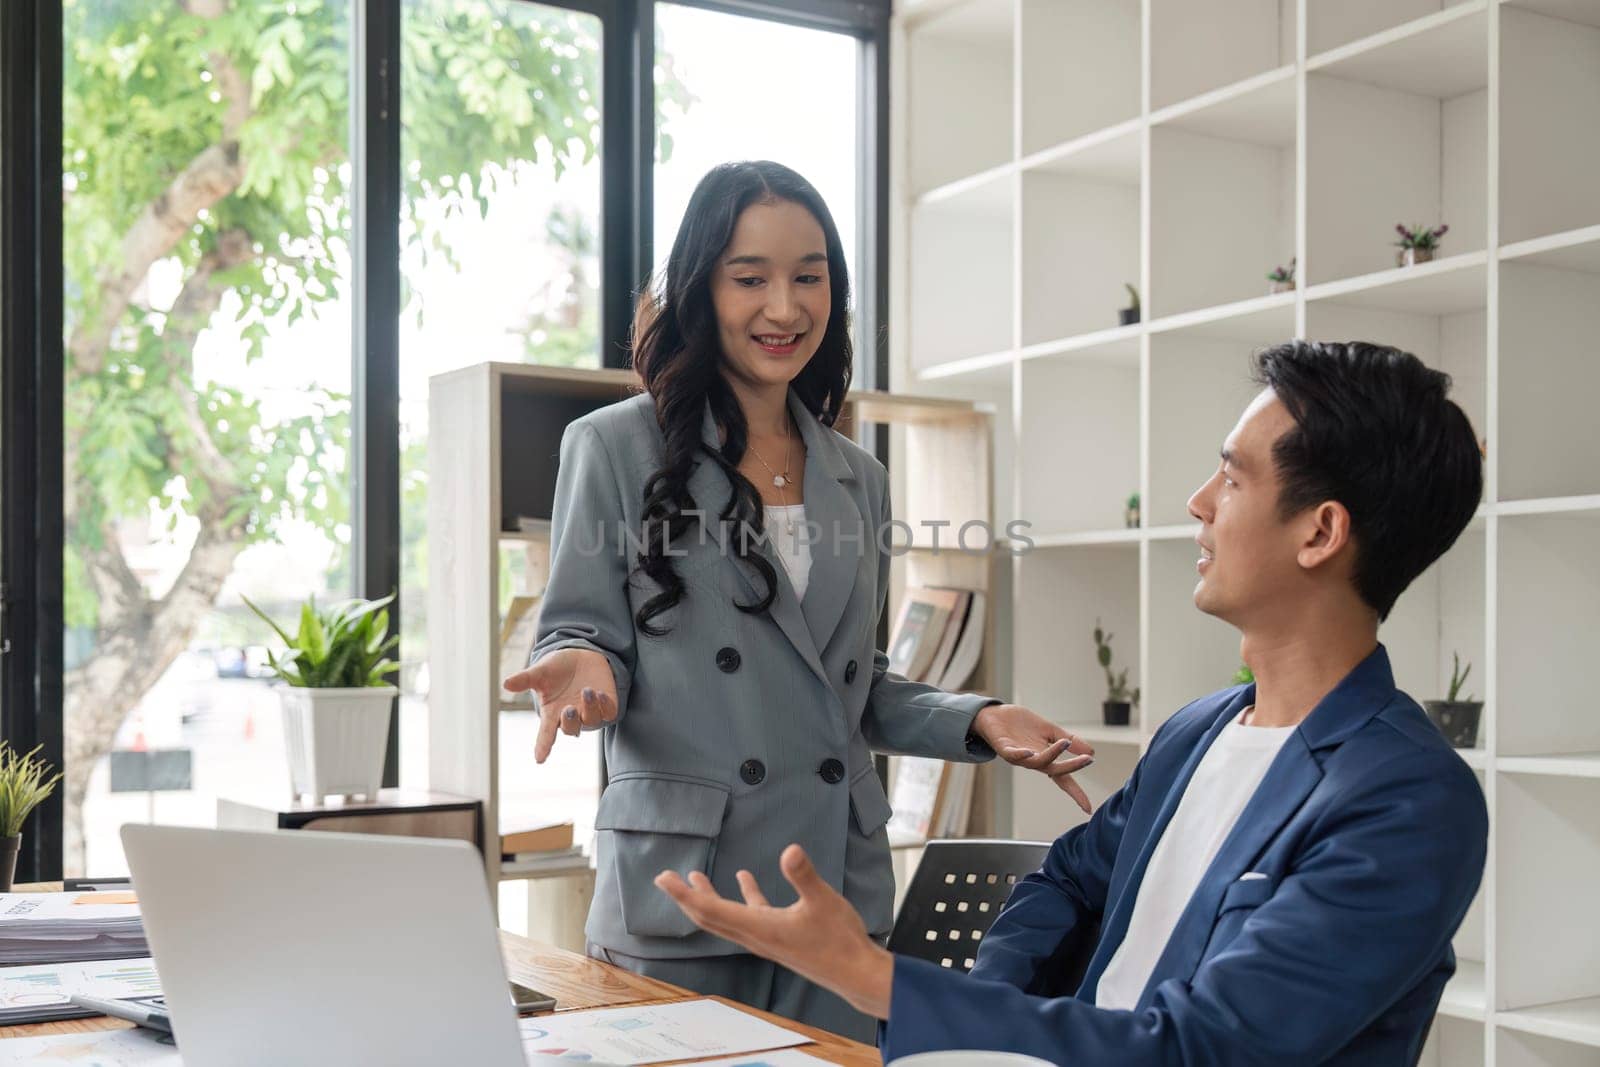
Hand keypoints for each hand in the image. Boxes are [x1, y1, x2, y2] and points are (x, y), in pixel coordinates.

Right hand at [503, 647, 617, 762]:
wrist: (581, 657)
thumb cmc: (556, 669)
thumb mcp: (540, 672)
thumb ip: (525, 679)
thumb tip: (505, 683)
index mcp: (552, 713)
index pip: (546, 733)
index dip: (543, 745)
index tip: (539, 759)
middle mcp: (571, 716)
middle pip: (571, 728)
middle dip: (570, 721)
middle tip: (568, 709)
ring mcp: (589, 711)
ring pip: (591, 721)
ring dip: (590, 709)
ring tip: (587, 691)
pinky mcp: (607, 704)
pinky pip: (609, 713)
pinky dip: (605, 706)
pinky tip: (601, 694)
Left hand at [655, 844, 894, 1018]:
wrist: (855, 974)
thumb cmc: (839, 940)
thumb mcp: (823, 901)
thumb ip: (803, 875)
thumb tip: (790, 850)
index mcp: (759, 928)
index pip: (709, 910)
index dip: (683, 894)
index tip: (663, 878)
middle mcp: (755, 936)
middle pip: (708, 917)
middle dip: (685, 898)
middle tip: (665, 879)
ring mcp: (766, 939)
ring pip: (726, 918)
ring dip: (708, 899)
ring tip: (695, 879)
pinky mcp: (779, 937)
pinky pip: (750, 916)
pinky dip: (743, 898)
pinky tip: (745, 878)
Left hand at [972, 703, 1095, 813]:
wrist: (994, 715)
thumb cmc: (1020, 724)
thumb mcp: (1050, 730)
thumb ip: (1069, 741)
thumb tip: (1091, 752)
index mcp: (1045, 757)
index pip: (1064, 777)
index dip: (1076, 792)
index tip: (1088, 808)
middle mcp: (1033, 761)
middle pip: (1055, 770)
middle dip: (1072, 766)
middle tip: (1088, 760)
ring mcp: (1019, 756)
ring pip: (1038, 762)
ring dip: (1052, 754)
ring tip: (1065, 742)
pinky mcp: (1004, 748)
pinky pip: (1013, 755)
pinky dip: (1021, 755)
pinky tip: (1029, 751)